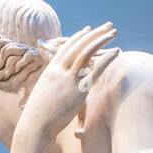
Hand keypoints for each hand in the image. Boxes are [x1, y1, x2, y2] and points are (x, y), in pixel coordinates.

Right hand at [20, 23, 119, 139]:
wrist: (35, 126)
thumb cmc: (37, 116)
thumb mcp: (43, 95)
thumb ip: (51, 86)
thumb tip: (56, 88)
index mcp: (50, 71)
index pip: (66, 48)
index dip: (78, 37)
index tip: (88, 29)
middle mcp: (59, 71)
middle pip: (78, 45)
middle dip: (94, 33)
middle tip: (108, 25)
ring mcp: (68, 80)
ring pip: (87, 53)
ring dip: (101, 40)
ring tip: (114, 32)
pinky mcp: (78, 90)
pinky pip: (95, 70)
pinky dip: (107, 59)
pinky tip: (116, 52)